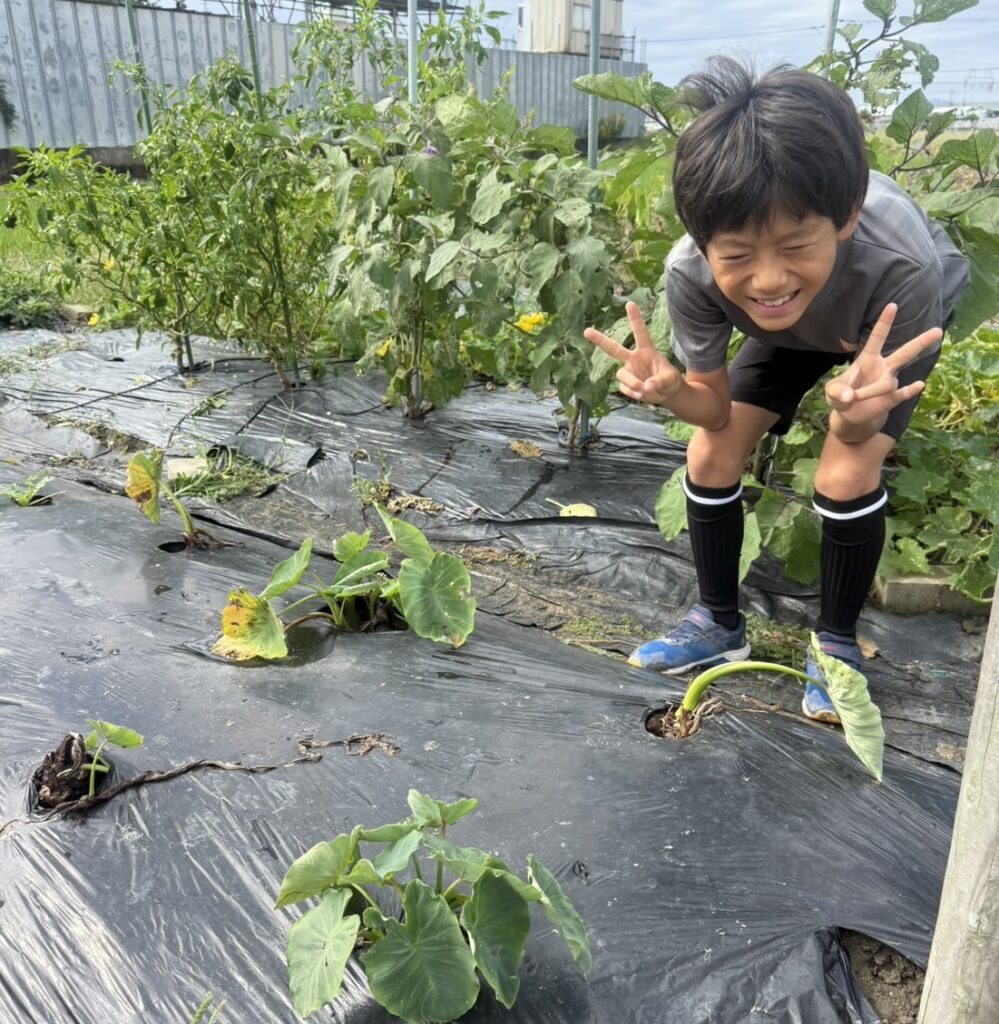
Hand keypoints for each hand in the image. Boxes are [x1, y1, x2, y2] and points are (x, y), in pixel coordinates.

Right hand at [584, 302, 682, 404]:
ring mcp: (628, 371)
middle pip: (613, 348)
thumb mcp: (671, 379)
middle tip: (586, 331)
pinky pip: (624, 388)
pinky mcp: (625, 384)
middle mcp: (633, 358)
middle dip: (600, 340)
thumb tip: (646, 387)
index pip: (640, 332)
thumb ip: (659, 381)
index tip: (629, 303)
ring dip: (632, 383)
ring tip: (644, 390)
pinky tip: (642, 394)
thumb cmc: (670, 381)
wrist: (666, 394)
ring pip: (621, 374)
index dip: (635, 318)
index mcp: (646, 350)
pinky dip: (632, 392)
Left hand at [825, 303, 941, 428]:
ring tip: (854, 398)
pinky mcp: (891, 398)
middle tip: (938, 331)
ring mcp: (888, 382)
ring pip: (887, 383)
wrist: (849, 415)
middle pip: (904, 353)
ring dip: (871, 391)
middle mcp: (882, 367)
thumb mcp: (831, 391)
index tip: (892, 305)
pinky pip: (902, 394)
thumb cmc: (840, 395)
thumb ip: (837, 392)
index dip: (884, 323)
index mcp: (867, 358)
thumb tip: (849, 396)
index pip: (877, 338)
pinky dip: (909, 390)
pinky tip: (918, 385)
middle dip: (920, 343)